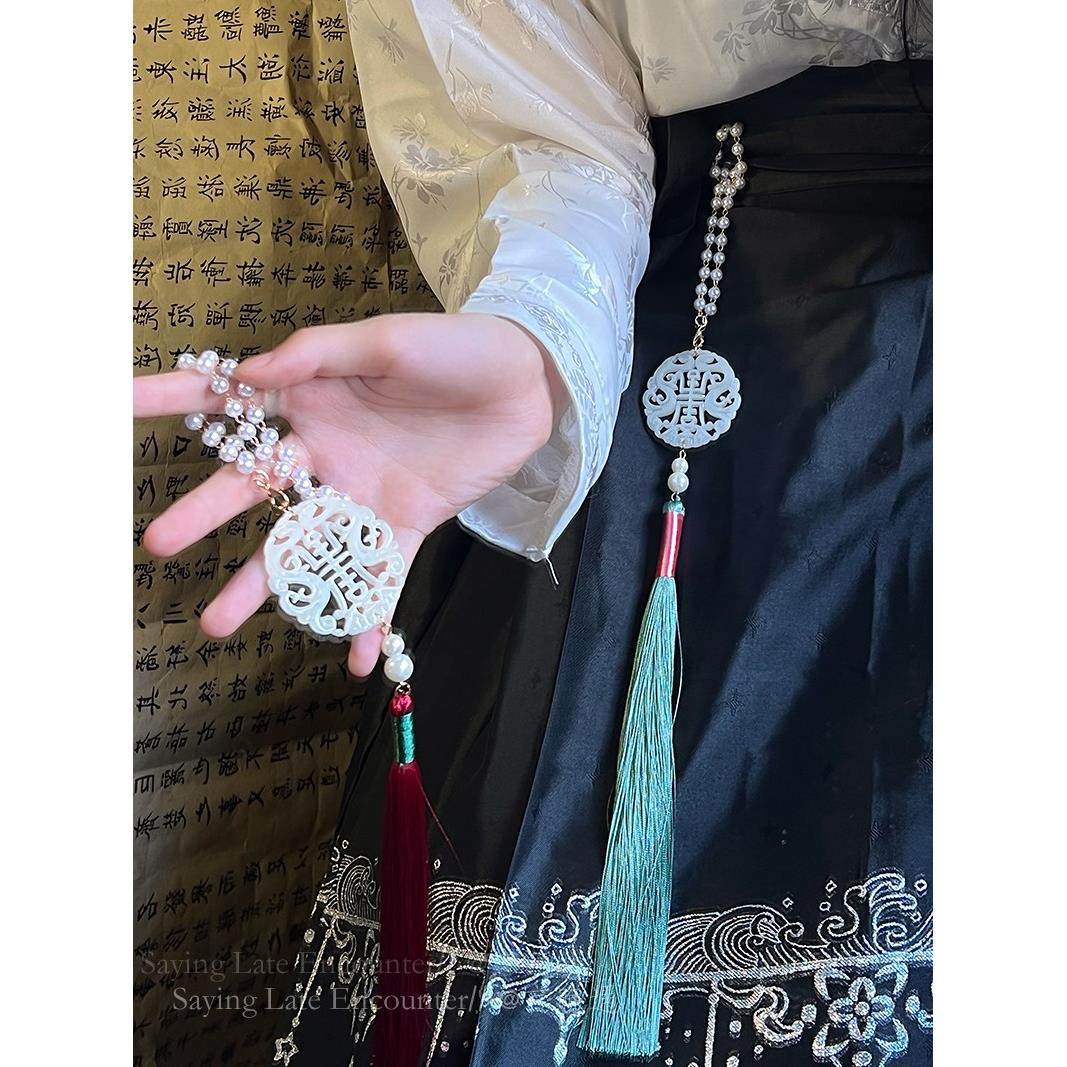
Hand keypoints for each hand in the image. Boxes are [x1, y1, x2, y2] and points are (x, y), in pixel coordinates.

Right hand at [134, 312, 558, 675]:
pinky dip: (368, 619)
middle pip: (255, 488)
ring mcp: (363, 492)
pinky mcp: (407, 523)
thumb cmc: (458, 348)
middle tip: (159, 546)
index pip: (229, 400)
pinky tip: (354, 661)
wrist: (528, 384)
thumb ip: (319, 356)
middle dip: (207, 515)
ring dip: (269, 585)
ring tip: (220, 623)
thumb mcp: (387, 340)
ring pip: (306, 544)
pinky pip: (381, 576)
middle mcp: (326, 450)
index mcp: (312, 397)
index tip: (110, 409)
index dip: (170, 401)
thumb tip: (251, 372)